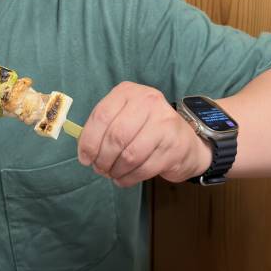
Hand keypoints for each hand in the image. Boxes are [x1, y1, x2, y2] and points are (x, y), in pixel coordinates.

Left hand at [78, 82, 212, 186]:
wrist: (185, 140)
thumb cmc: (146, 129)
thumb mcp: (123, 117)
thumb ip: (104, 128)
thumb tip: (85, 152)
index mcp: (129, 92)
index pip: (101, 116)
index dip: (89, 141)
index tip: (85, 158)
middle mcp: (148, 102)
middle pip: (115, 137)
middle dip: (103, 159)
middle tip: (100, 169)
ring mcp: (164, 122)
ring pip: (130, 155)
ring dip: (116, 170)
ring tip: (113, 174)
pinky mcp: (174, 145)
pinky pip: (144, 168)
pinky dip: (129, 178)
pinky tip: (124, 178)